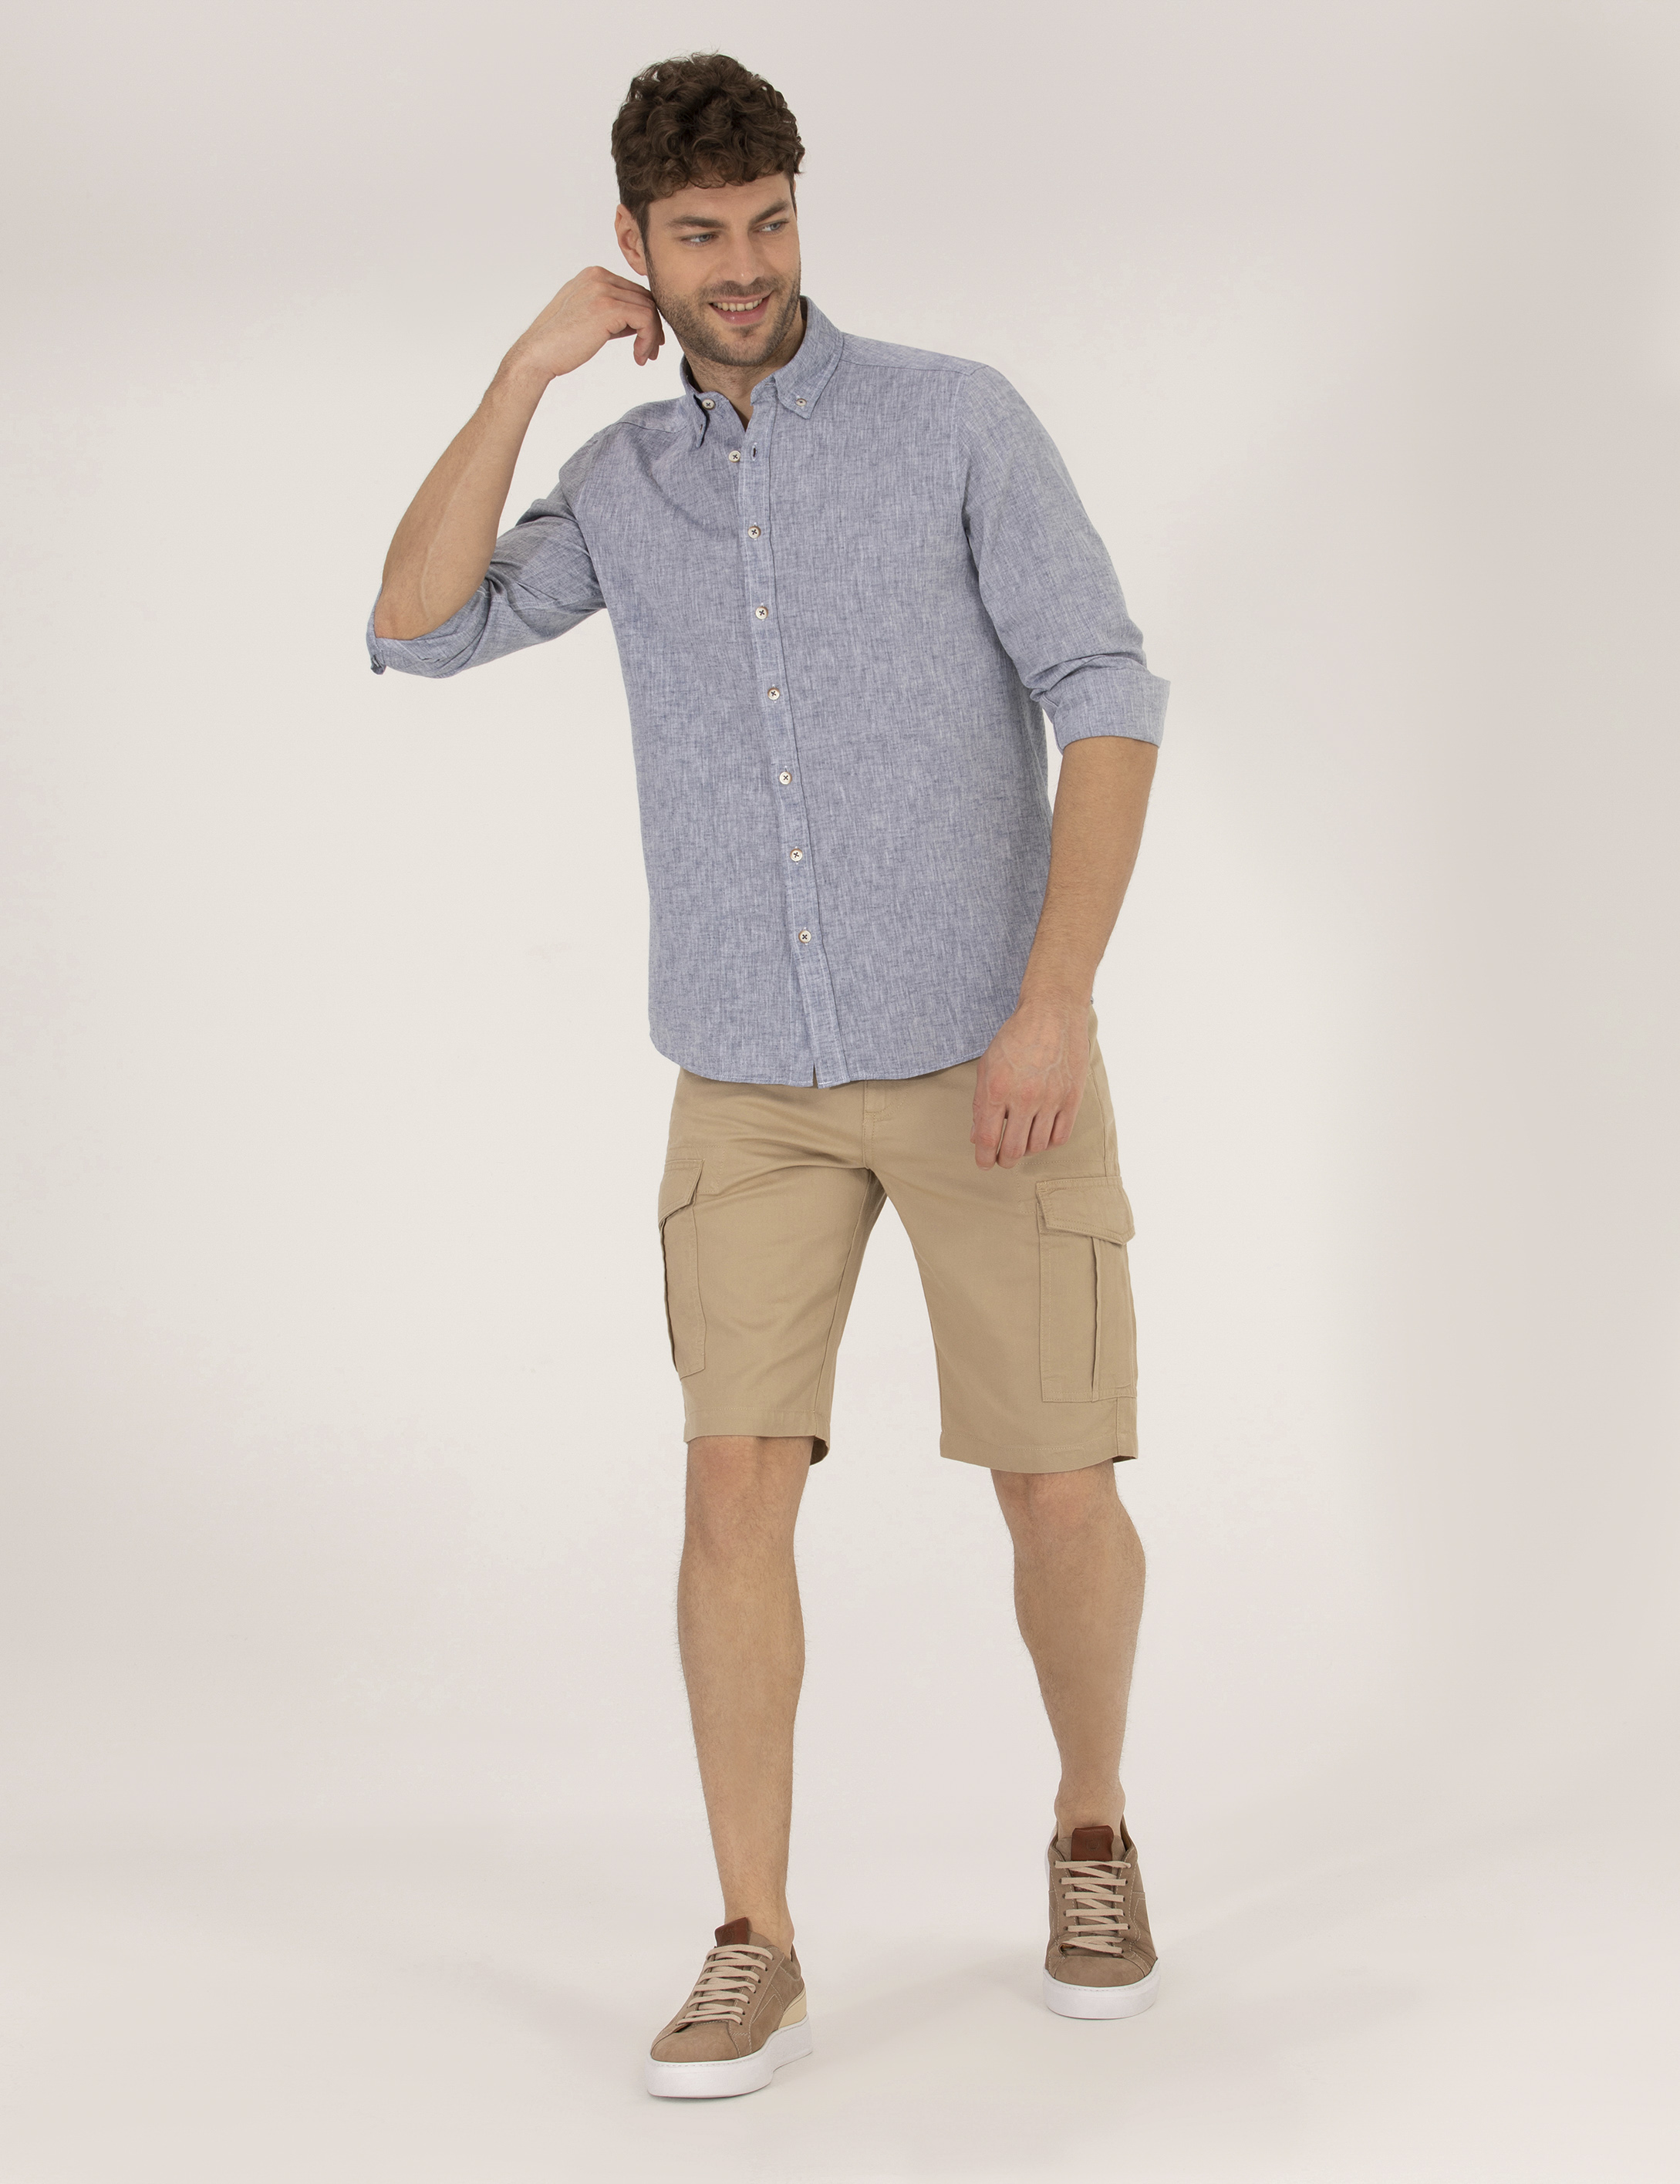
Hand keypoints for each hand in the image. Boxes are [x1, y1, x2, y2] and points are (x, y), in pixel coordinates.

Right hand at [499, 266, 664, 387]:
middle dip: (653, 326)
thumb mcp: (589, 319)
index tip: (647, 340)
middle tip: (651, 352)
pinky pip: (646, 319)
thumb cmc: (559, 343)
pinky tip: (639, 356)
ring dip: (652, 336)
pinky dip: (648, 339)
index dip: (646, 316)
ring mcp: (603, 289)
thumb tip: (641, 320)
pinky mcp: (609, 307)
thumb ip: (613, 313)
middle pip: (645, 297)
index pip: (633, 291)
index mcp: (593, 275)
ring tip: (644, 357)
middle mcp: (598, 276)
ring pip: (649, 308)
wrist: (537, 354)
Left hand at [970, 998, 1089, 1169]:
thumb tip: (976, 1136)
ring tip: (1021, 1143)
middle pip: (1013, 1149)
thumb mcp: (987, 1066)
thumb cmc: (1015, 1038)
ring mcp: (1050, 1099)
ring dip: (1026, 1151)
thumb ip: (980, 1103)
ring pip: (1037, 1146)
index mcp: (996, 1088)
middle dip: (1004, 1160)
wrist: (1052, 1014)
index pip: (987, 1138)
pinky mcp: (1072, 1098)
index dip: (984, 1157)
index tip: (984, 1163)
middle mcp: (1024, 1097)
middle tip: (1002, 1160)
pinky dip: (1048, 1143)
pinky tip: (1041, 1136)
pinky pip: (1060, 1136)